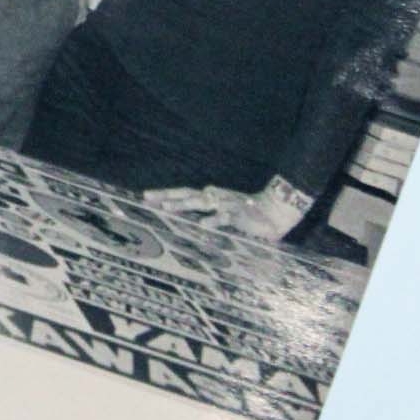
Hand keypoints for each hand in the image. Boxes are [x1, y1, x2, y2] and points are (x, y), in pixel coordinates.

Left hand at [142, 182, 305, 241]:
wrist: (274, 212)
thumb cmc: (245, 215)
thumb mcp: (223, 216)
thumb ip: (207, 217)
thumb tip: (189, 223)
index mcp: (209, 198)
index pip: (183, 194)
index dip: (165, 194)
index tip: (145, 196)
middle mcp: (214, 198)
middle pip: (185, 194)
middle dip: (166, 195)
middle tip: (147, 196)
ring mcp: (225, 205)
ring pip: (200, 203)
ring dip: (183, 204)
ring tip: (166, 207)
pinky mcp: (238, 216)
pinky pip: (223, 218)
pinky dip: (213, 220)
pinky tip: (202, 225)